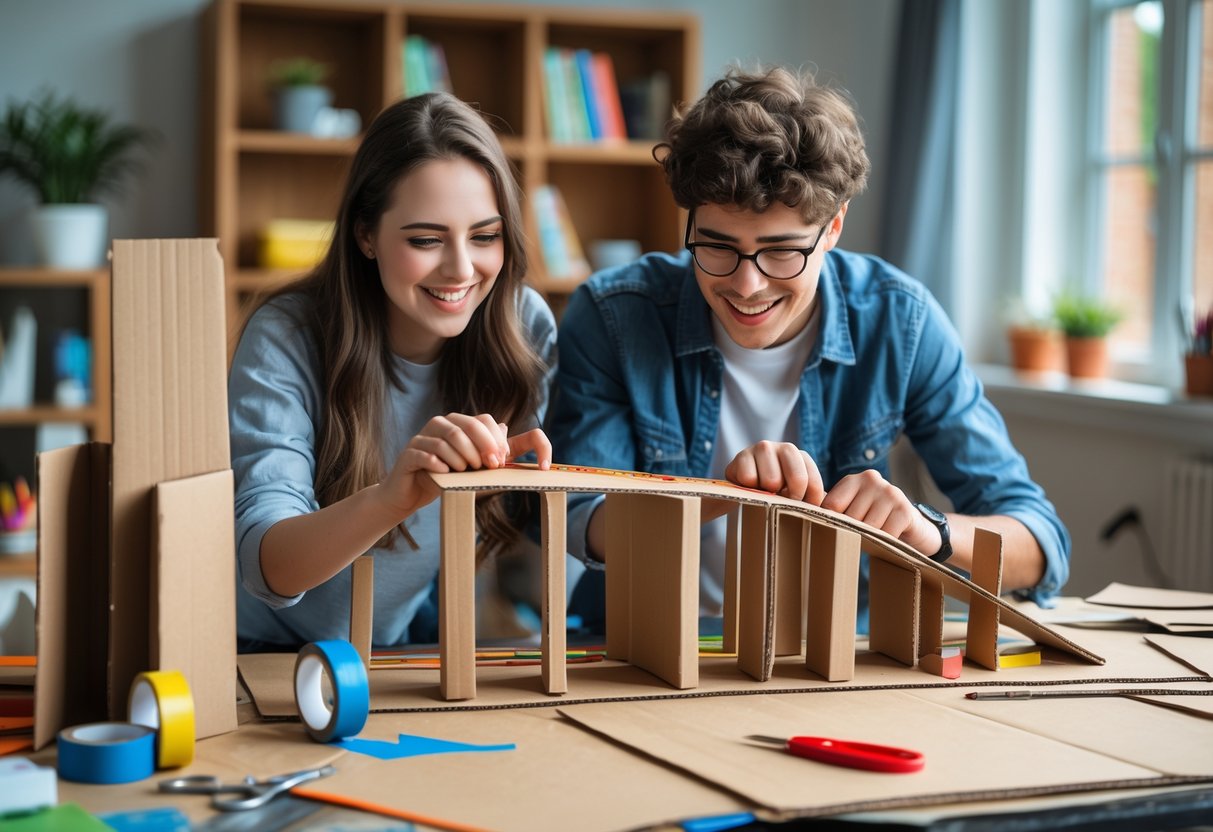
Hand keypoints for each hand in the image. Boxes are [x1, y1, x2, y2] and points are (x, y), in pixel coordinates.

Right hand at [380, 414, 551, 518]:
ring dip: (462, 457)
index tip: (501, 461)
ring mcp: (423, 437)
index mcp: (458, 424)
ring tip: (464, 472)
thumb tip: (505, 428)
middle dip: (483, 447)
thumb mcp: (471, 465)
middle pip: (467, 426)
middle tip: (489, 467)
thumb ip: (487, 449)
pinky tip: (445, 473)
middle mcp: (440, 425)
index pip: (483, 420)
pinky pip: (426, 453)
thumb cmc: (444, 478)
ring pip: (449, 439)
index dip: (495, 439)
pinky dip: (439, 464)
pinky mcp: (409, 453)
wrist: (410, 493)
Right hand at [724, 441, 825, 504]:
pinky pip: (749, 478)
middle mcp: (786, 448)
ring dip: (767, 493)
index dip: (809, 502)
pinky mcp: (742, 455)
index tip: (800, 510)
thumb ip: (811, 500)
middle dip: (790, 497)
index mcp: (802, 457)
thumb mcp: (796, 496)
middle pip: (797, 478)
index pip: (814, 483)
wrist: (742, 490)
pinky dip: (748, 488)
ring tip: (763, 492)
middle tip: (781, 502)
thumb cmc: (773, 494)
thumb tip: (826, 511)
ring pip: (772, 480)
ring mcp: (763, 448)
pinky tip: (748, 486)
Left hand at [821, 470, 941, 553]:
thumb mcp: (853, 510)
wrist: (912, 526)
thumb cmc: (874, 520)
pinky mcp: (904, 509)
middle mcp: (871, 479)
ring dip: (871, 538)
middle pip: (849, 518)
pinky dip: (885, 542)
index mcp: (853, 480)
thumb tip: (800, 516)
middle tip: (863, 535)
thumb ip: (832, 510)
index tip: (836, 531)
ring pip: (867, 527)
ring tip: (877, 536)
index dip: (833, 523)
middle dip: (854, 532)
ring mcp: (889, 492)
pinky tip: (889, 537)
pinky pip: (885, 534)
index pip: (831, 506)